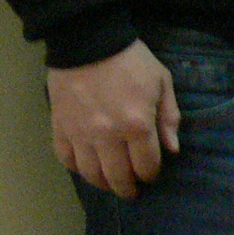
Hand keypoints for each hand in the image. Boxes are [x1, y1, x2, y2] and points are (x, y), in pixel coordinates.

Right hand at [48, 42, 180, 199]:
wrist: (89, 43)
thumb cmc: (132, 62)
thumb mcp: (162, 83)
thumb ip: (169, 118)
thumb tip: (173, 150)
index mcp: (137, 125)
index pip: (146, 165)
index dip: (151, 174)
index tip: (152, 175)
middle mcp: (108, 135)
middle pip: (118, 176)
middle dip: (127, 187)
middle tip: (132, 191)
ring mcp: (81, 134)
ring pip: (91, 173)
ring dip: (102, 184)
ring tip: (110, 184)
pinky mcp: (60, 128)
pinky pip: (66, 158)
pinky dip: (76, 169)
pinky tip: (86, 169)